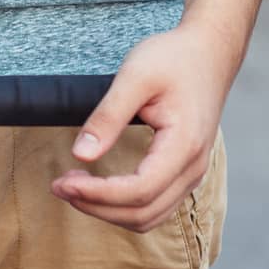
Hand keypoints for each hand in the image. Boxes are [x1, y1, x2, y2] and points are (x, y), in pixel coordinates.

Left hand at [50, 17, 237, 231]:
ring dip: (110, 210)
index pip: (138, 191)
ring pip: (150, 216)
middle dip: (97, 207)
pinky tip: (100, 188)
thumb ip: (108, 116)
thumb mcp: (134, 76)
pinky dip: (125, 205)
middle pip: (143, 213)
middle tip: (59, 186)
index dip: (97, 194)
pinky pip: (156, 204)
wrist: (208, 52)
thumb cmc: (173, 58)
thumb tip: (80, 154)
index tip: (62, 182)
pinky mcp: (185, 170)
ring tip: (74, 188)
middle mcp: (193, 168)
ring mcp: (193, 173)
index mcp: (183, 146)